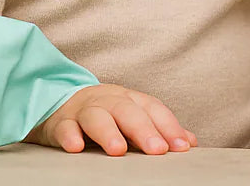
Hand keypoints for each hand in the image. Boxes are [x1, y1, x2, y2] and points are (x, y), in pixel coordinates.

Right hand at [29, 84, 195, 155]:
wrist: (60, 104)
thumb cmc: (105, 114)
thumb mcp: (132, 117)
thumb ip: (159, 129)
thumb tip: (190, 142)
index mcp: (129, 99)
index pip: (152, 109)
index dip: (168, 126)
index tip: (182, 147)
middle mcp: (108, 101)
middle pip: (127, 111)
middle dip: (143, 130)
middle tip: (157, 150)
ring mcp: (84, 110)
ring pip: (96, 116)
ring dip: (108, 132)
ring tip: (118, 150)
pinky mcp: (60, 123)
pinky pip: (65, 128)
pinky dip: (70, 136)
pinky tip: (77, 147)